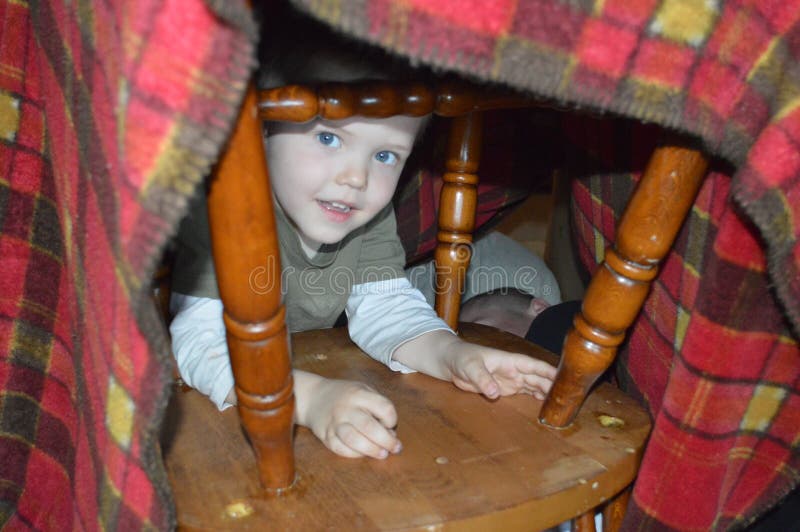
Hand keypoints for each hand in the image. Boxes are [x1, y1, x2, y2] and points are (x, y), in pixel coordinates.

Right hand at [294, 370, 401, 458]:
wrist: (314, 397)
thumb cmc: (346, 395)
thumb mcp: (363, 390)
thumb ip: (378, 407)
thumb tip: (391, 434)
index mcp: (359, 394)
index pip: (383, 407)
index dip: (392, 419)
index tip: (392, 424)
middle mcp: (346, 408)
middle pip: (369, 427)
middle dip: (386, 441)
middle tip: (395, 448)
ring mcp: (334, 423)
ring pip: (353, 440)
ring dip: (371, 450)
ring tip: (382, 454)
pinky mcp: (325, 435)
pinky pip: (341, 449)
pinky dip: (355, 454)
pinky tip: (363, 454)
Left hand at [393, 330, 555, 399]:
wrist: (450, 363)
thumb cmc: (461, 358)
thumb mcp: (470, 367)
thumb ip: (482, 379)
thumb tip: (494, 393)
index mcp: (510, 360)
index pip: (534, 366)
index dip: (550, 372)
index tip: (566, 378)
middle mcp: (515, 370)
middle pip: (539, 378)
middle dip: (554, 386)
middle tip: (570, 398)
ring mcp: (511, 380)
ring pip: (534, 386)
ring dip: (547, 394)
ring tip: (562, 405)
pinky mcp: (505, 389)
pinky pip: (525, 394)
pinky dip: (536, 399)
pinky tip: (546, 407)